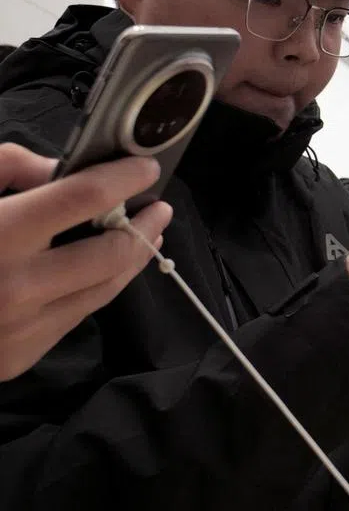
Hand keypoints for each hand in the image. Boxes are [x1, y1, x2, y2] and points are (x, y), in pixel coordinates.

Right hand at [0, 144, 172, 380]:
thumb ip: (7, 168)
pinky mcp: (21, 356)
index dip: (125, 177)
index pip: (84, 196)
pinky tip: (108, 267)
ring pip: (106, 287)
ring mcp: (21, 327)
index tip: (145, 166)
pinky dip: (101, 285)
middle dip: (145, 223)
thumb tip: (59, 169)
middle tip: (159, 204)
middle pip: (111, 250)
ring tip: (148, 231)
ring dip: (135, 256)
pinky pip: (78, 314)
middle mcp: (16, 285)